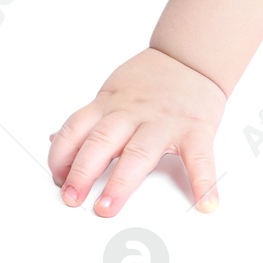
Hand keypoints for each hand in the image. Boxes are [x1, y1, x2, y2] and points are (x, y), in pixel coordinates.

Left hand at [48, 48, 225, 215]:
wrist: (191, 56)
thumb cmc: (151, 81)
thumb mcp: (112, 93)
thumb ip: (88, 119)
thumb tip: (57, 141)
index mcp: (110, 105)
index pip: (76, 129)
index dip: (61, 155)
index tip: (57, 179)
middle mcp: (133, 114)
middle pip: (102, 141)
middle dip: (83, 172)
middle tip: (72, 198)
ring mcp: (164, 123)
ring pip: (138, 152)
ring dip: (121, 182)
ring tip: (109, 206)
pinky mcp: (195, 129)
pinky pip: (198, 157)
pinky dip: (203, 182)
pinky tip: (205, 202)